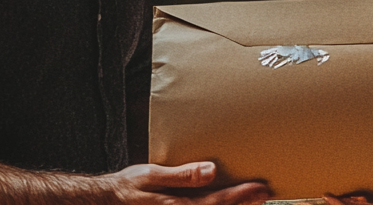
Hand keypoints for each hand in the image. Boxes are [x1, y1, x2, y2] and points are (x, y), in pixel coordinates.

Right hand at [101, 162, 271, 204]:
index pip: (217, 202)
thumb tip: (211, 170)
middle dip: (245, 204)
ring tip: (255, 199)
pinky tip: (228, 204)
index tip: (262, 188)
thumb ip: (182, 174)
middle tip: (266, 192)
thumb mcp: (150, 176)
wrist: (106, 203)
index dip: (242, 196)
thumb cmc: (127, 188)